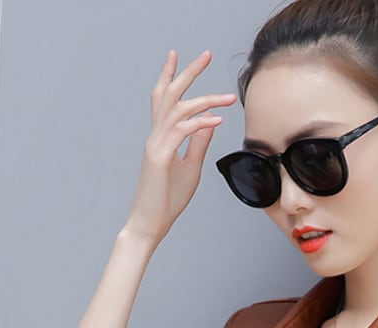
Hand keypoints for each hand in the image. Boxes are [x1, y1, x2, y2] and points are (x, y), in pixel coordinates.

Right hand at [124, 49, 236, 244]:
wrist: (150, 223)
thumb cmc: (167, 199)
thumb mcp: (190, 167)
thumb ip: (198, 143)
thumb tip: (211, 120)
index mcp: (161, 137)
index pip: (165, 100)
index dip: (172, 76)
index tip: (179, 56)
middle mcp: (156, 136)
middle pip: (169, 94)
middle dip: (187, 72)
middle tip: (205, 54)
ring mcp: (156, 146)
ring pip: (178, 110)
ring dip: (205, 100)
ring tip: (227, 97)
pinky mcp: (160, 158)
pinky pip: (181, 133)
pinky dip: (200, 124)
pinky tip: (217, 120)